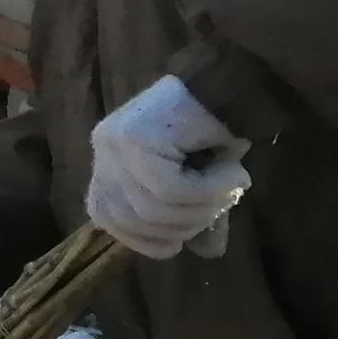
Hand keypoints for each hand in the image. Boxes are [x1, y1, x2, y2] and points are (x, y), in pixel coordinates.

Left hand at [85, 74, 249, 258]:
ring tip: (231, 185)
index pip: (105, 218)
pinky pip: (171, 189)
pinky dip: (210, 191)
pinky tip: (233, 173)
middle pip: (133, 219)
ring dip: (204, 206)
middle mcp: (102, 150)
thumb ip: (199, 218)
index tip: (177, 242)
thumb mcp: (204, 186)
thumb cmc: (215, 133)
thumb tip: (209, 253)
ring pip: (154, 207)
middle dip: (186, 225)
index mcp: (107, 163)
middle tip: (222, 203)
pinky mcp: (134, 136)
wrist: (234, 85)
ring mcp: (113, 141)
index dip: (141, 240)